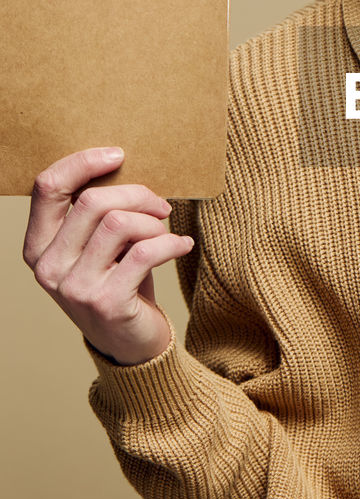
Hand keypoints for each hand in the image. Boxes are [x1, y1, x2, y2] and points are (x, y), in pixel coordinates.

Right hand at [22, 146, 193, 364]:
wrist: (132, 343)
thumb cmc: (119, 282)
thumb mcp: (99, 246)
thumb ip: (97, 214)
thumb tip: (124, 165)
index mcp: (38, 245)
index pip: (47, 187)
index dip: (82, 162)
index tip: (119, 155)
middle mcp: (48, 267)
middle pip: (92, 201)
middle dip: (136, 194)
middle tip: (160, 205)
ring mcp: (74, 287)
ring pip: (119, 223)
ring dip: (152, 222)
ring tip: (165, 231)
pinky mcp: (106, 302)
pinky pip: (145, 252)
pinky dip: (171, 243)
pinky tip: (182, 245)